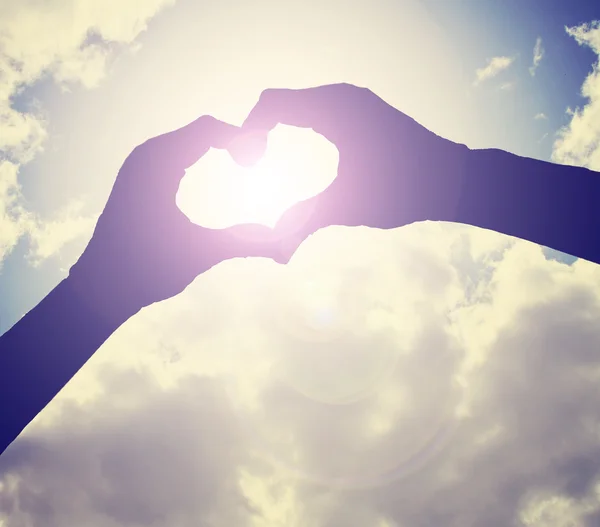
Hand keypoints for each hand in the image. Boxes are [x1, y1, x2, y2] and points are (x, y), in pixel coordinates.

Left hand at [69, 116, 282, 321]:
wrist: (100, 286)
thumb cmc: (146, 270)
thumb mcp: (202, 253)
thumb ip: (246, 242)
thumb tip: (287, 244)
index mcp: (157, 164)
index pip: (208, 129)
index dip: (241, 137)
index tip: (264, 155)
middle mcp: (146, 155)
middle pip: (200, 129)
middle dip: (232, 139)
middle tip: (259, 158)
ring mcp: (139, 164)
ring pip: (187, 139)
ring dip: (216, 145)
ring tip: (244, 161)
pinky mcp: (138, 176)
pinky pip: (175, 151)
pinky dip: (199, 155)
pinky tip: (216, 170)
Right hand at [242, 83, 468, 257]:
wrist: (455, 179)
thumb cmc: (405, 191)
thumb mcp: (349, 207)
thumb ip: (305, 221)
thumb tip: (274, 249)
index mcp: (336, 109)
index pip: (272, 103)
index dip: (248, 130)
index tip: (244, 163)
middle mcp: (343, 95)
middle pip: (281, 100)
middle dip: (260, 128)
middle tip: (252, 163)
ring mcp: (355, 99)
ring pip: (299, 103)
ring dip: (280, 125)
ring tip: (267, 157)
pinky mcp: (364, 109)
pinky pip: (318, 108)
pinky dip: (300, 124)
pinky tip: (298, 150)